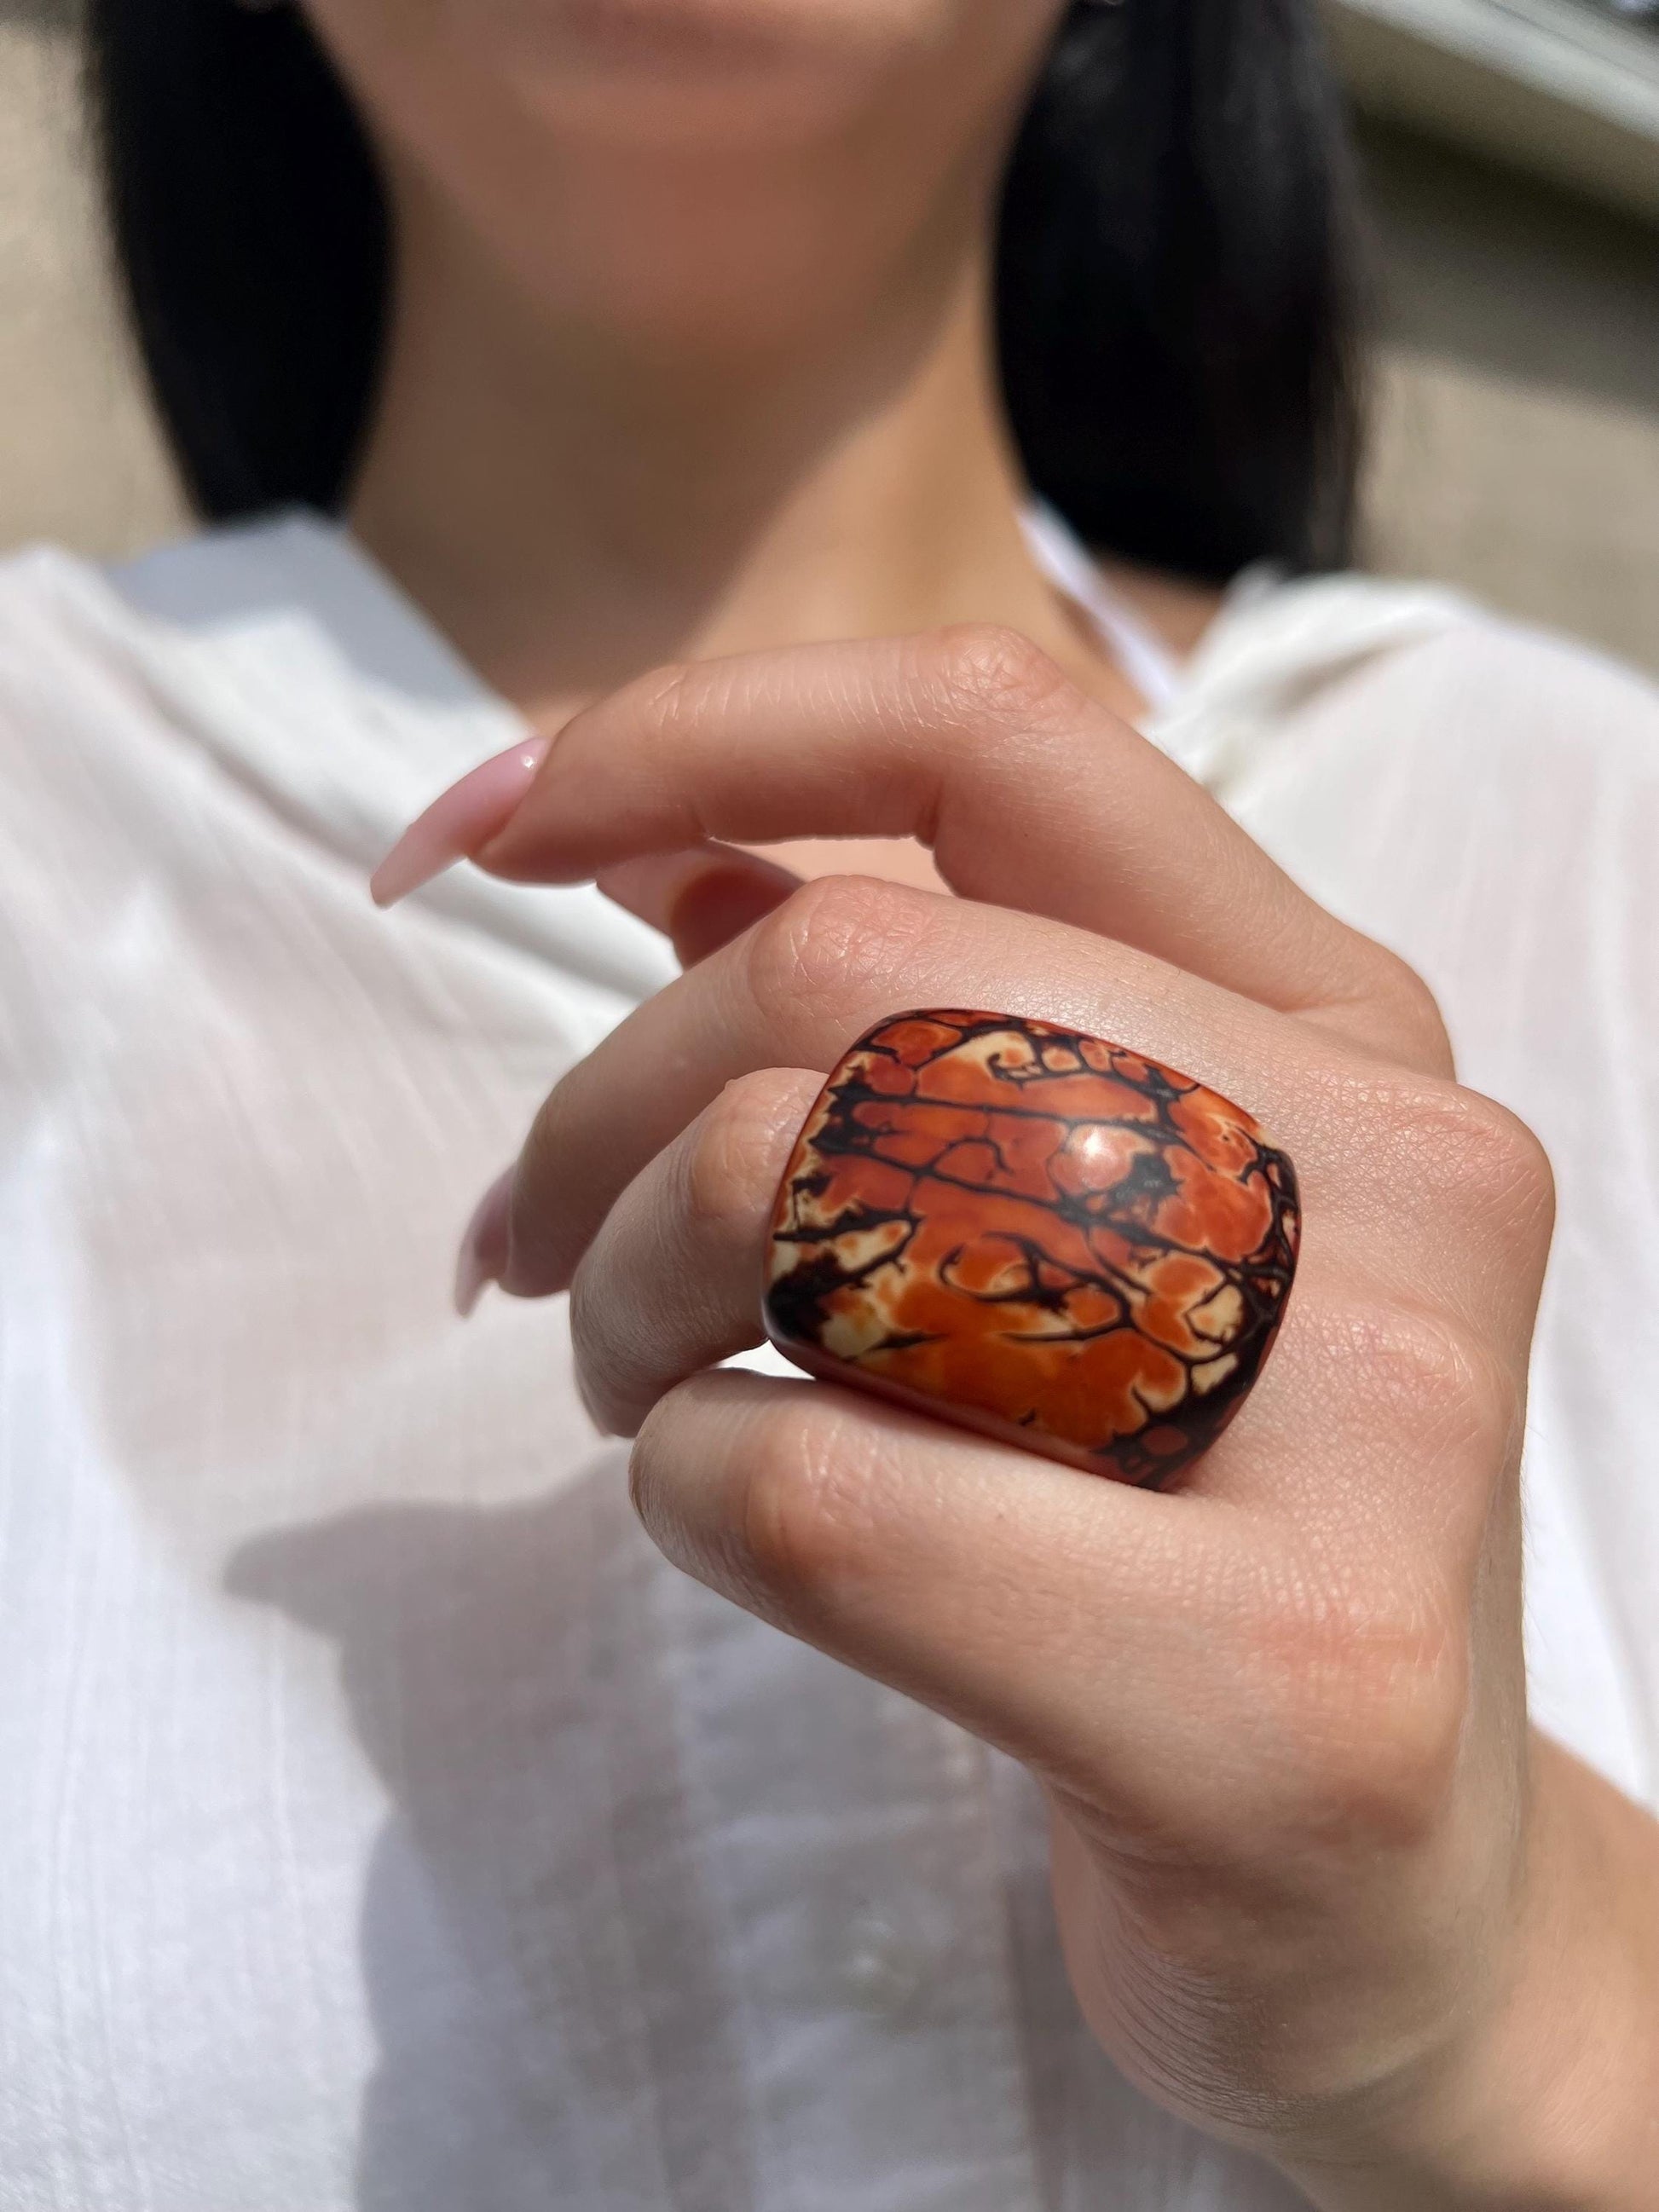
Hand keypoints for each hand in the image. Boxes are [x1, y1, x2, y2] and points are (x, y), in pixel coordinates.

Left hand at [387, 627, 1658, 2207]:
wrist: (1393, 1908)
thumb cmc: (1194, 1536)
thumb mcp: (1107, 1223)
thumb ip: (923, 1014)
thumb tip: (665, 850)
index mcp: (1347, 1025)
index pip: (993, 732)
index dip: (690, 732)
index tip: (479, 834)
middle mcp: (1398, 1173)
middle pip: (844, 974)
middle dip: (596, 1106)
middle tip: (531, 1243)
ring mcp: (1374, 1422)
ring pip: (801, 1200)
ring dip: (622, 1301)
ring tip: (630, 1389)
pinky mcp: (1277, 1681)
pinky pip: (802, 1484)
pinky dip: (677, 1487)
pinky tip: (730, 1529)